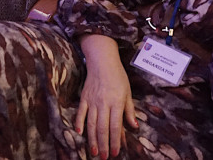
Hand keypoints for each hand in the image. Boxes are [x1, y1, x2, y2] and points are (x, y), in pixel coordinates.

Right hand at [75, 36, 137, 158]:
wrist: (102, 61)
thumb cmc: (118, 76)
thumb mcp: (128, 92)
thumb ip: (129, 110)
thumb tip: (134, 126)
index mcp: (117, 102)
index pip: (116, 126)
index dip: (115, 141)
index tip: (116, 153)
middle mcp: (104, 103)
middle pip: (103, 128)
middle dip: (103, 145)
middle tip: (104, 157)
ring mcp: (92, 101)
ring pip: (91, 124)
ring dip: (92, 139)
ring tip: (93, 152)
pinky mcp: (84, 98)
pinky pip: (80, 113)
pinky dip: (79, 123)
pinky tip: (79, 133)